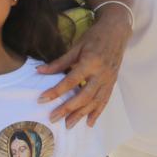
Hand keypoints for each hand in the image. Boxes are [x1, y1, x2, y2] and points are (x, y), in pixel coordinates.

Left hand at [38, 6, 131, 126]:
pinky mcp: (113, 82)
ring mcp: (109, 79)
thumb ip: (59, 62)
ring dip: (81, 115)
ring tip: (68, 125)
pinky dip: (97, 113)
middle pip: (83, 96)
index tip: (42, 100)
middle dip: (67, 108)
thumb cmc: (95, 36)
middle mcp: (101, 73)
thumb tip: (39, 71)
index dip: (55, 91)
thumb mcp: (76, 46)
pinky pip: (105, 100)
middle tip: (53, 118)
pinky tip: (89, 123)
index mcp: (90, 62)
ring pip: (95, 101)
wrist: (117, 31)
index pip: (70, 81)